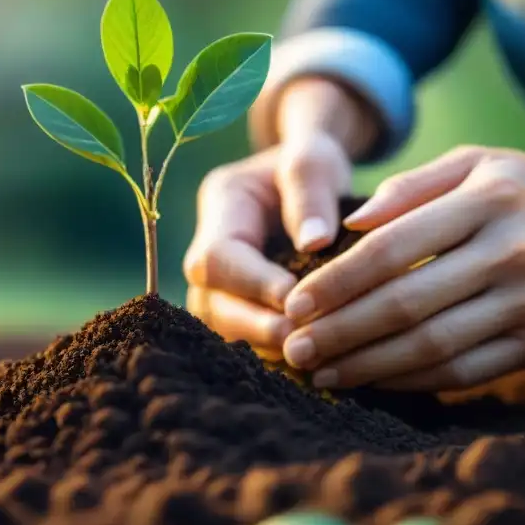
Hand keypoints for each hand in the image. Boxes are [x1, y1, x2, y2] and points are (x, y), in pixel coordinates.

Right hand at [184, 133, 352, 358]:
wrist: (307, 176)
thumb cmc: (311, 162)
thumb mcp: (314, 158)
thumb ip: (311, 190)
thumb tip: (315, 243)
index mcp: (221, 206)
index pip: (218, 258)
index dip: (252, 284)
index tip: (297, 300)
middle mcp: (209, 249)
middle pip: (211, 302)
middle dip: (254, 327)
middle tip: (301, 342)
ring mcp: (219, 283)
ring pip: (224, 329)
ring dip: (264, 347)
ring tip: (308, 359)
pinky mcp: (238, 306)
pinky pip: (245, 339)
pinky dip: (273, 354)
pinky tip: (310, 365)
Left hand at [279, 145, 524, 389]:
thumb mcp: (474, 163)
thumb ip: (410, 188)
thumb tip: (349, 226)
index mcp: (487, 202)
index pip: (394, 249)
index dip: (338, 281)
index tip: (294, 302)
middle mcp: (510, 255)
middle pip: (407, 304)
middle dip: (341, 332)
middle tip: (293, 348)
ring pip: (433, 346)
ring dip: (368, 365)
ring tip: (321, 372)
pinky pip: (465, 372)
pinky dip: (413, 381)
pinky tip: (373, 381)